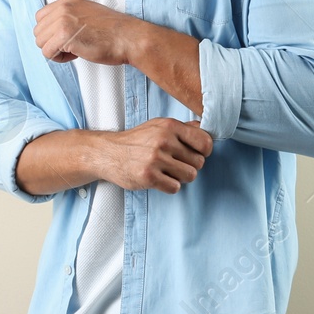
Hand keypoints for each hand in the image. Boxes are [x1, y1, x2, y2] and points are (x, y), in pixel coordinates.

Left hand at [34, 0, 139, 65]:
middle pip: (38, 31)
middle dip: (52, 42)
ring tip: (75, 50)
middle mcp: (63, 7)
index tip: (68, 37)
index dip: (51, 32)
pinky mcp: (65, 35)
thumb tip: (52, 32)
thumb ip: (69, 17)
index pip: (41, 17)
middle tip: (72, 45)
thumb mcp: (87, 14)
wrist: (129, 38)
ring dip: (55, 51)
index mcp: (68, 0)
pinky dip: (60, 59)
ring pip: (40, 42)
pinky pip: (47, 52)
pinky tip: (76, 54)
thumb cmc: (113, 32)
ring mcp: (63, 20)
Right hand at [97, 118, 212, 193]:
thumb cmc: (136, 140)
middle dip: (190, 165)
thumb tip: (205, 128)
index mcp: (169, 126)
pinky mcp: (148, 177)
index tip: (197, 154)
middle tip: (176, 164)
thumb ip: (182, 127)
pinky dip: (170, 186)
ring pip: (190, 176)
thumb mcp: (158, 125)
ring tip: (168, 172)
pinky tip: (160, 179)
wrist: (108, 153)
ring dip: (181, 177)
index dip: (205, 151)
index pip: (205, 142)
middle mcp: (164, 141)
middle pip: (199, 162)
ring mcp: (156, 159)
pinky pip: (175, 187)